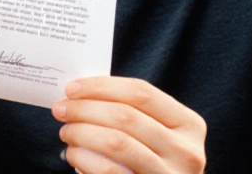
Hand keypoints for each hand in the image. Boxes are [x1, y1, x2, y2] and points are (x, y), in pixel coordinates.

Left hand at [52, 76, 206, 173]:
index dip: (103, 86)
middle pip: (126, 116)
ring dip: (81, 132)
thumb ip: (134, 114)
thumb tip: (83, 92)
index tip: (72, 88)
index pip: (142, 93)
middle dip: (85, 108)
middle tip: (61, 109)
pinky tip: (73, 154)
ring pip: (116, 142)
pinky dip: (84, 159)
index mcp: (189, 124)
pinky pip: (109, 171)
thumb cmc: (155, 163)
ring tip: (66, 131)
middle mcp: (187, 151)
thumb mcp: (159, 136)